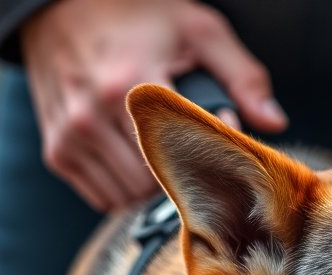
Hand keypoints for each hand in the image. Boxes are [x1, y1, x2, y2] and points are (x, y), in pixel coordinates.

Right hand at [21, 0, 287, 210]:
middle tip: (193, 155)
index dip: (209, 161)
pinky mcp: (58, 152)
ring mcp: (72, 137)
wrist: (62, 9)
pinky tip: (134, 160)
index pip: (182, 156)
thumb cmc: (139, 18)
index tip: (220, 150)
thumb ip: (242, 76)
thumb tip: (274, 123)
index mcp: (132, 84)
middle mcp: (94, 115)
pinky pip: (103, 198)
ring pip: (128, 198)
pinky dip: (123, 189)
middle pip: (155, 185)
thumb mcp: (199, 31)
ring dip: (151, 188)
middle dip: (181, 177)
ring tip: (163, 156)